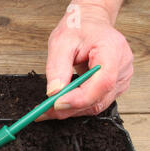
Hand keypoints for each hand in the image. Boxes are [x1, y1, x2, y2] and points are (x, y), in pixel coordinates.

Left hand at [39, 0, 132, 120]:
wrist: (90, 24)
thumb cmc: (78, 29)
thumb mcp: (61, 42)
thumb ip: (57, 68)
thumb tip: (53, 92)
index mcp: (113, 51)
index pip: (102, 82)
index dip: (79, 98)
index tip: (57, 103)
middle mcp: (122, 67)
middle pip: (98, 98)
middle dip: (69, 108)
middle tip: (44, 111)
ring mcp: (120, 79)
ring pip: (95, 105)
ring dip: (70, 110)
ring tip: (47, 109)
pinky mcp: (113, 87)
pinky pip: (94, 103)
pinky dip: (75, 107)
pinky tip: (60, 104)